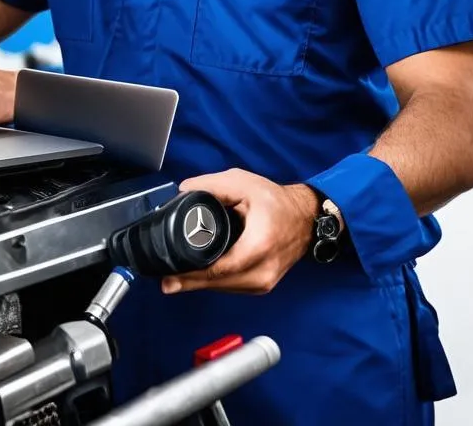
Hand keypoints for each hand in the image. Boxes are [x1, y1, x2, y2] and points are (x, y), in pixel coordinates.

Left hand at [161, 169, 318, 295]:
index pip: (221, 269)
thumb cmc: (277, 201)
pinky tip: (199, 277)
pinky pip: (234, 287)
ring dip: (202, 285)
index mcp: (259, 246)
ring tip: (176, 279)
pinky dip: (216, 283)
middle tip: (165, 282)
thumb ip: (212, 185)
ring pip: (226, 289)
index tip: (171, 277)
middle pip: (220, 284)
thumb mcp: (243, 183)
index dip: (194, 274)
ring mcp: (265, 282)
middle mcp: (264, 271)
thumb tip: (183, 191)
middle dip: (191, 283)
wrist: (306, 218)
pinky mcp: (263, 285)